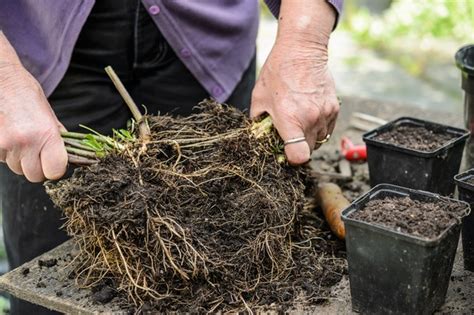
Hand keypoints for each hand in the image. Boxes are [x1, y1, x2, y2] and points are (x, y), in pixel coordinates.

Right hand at [0, 34, 67, 181]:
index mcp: (46, 134)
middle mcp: (26, 142)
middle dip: (38, 168)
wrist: (0, 79)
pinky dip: (8, 154)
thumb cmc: (25, 93)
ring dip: (22, 160)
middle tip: (39, 152)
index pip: (55, 171)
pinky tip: (10, 137)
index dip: (56, 169)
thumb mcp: (49, 114)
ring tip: (23, 140)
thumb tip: (67, 155)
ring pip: (18, 169)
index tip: (55, 162)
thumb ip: (58, 137)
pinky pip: (4, 160)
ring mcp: (6, 145)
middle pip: (35, 176)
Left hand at [250, 0, 338, 164]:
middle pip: (309, 151)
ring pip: (319, 140)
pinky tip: (309, 115)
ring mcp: (325, 114)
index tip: (286, 153)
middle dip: (298, 148)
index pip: (299, 156)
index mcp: (290, 119)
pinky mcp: (334, 108)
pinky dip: (319, 128)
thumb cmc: (277, 72)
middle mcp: (310, 119)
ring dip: (309, 138)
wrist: (301, 51)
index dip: (292, 159)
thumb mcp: (259, 98)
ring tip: (299, 122)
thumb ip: (259, 122)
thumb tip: (260, 137)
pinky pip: (327, 129)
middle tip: (288, 136)